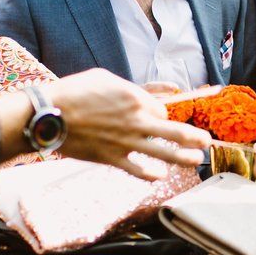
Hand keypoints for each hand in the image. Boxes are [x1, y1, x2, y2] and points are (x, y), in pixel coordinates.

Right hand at [45, 70, 207, 179]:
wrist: (49, 114)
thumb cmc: (75, 92)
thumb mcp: (106, 79)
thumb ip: (133, 88)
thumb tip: (153, 94)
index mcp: (135, 98)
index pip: (160, 109)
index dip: (160, 113)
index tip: (157, 117)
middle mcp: (136, 120)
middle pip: (173, 132)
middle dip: (193, 137)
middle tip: (206, 141)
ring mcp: (126, 142)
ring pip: (163, 152)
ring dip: (183, 157)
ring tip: (197, 160)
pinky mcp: (112, 158)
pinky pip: (137, 169)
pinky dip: (150, 174)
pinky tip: (160, 176)